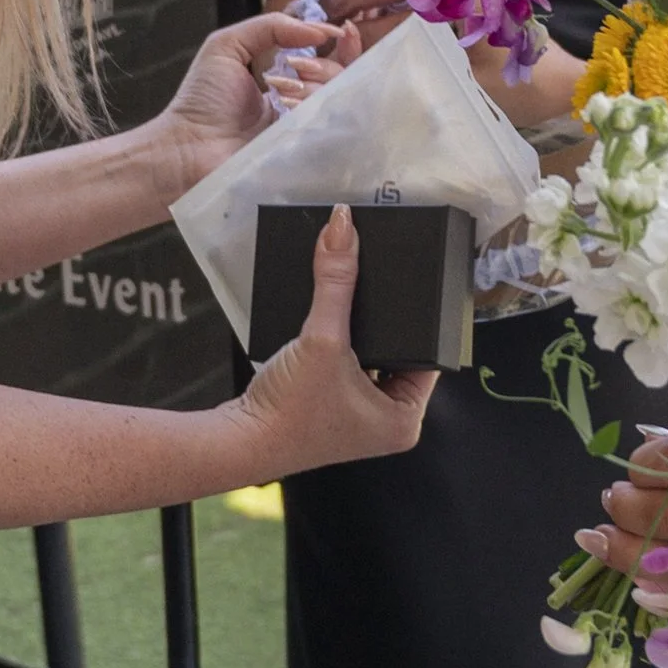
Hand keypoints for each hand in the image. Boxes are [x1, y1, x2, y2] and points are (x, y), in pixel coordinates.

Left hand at [149, 10, 356, 196]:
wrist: (187, 148)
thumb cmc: (201, 100)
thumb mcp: (228, 46)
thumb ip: (270, 27)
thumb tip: (319, 31)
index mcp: (289, 82)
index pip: (331, 60)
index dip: (343, 45)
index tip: (342, 31)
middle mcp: (303, 106)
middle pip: (342, 79)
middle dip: (326, 65)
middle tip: (296, 67)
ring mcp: (307, 131)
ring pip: (340, 100)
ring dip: (317, 85)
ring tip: (282, 89)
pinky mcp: (307, 153)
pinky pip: (331, 127)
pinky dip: (313, 109)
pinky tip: (290, 107)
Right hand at [229, 207, 435, 478]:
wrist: (238, 440)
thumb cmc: (288, 410)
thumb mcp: (320, 339)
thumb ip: (334, 281)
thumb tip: (342, 227)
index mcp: (405, 420)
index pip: (429, 355)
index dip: (421, 320)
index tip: (415, 284)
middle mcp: (388, 424)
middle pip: (400, 354)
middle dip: (388, 323)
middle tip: (385, 284)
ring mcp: (359, 419)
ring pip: (374, 357)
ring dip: (362, 332)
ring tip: (357, 299)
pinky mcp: (334, 409)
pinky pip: (352, 366)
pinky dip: (343, 345)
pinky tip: (334, 322)